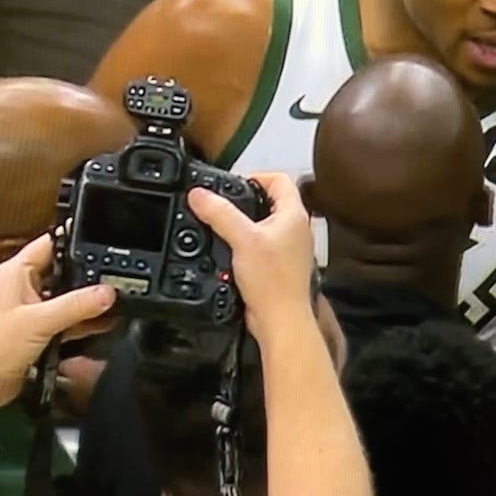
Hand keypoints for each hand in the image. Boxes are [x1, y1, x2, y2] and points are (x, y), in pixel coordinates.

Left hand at [0, 234, 115, 412]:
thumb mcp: (39, 321)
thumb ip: (77, 305)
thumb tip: (108, 292)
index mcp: (15, 272)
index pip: (49, 244)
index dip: (75, 241)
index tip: (104, 242)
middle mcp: (21, 286)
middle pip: (61, 271)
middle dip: (87, 274)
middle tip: (118, 276)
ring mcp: (27, 309)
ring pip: (63, 297)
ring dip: (86, 301)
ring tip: (118, 301)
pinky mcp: (32, 331)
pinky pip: (62, 320)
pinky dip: (80, 321)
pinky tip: (103, 324)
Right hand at [187, 173, 315, 338]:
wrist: (280, 320)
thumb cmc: (273, 282)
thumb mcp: (241, 239)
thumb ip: (219, 213)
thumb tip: (199, 195)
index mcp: (294, 215)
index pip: (280, 179)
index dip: (255, 176)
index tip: (233, 185)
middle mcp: (296, 229)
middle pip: (270, 201)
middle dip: (245, 200)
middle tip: (223, 205)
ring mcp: (289, 248)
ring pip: (264, 224)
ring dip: (243, 224)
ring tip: (224, 227)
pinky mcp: (279, 265)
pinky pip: (261, 246)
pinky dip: (245, 244)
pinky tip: (230, 251)